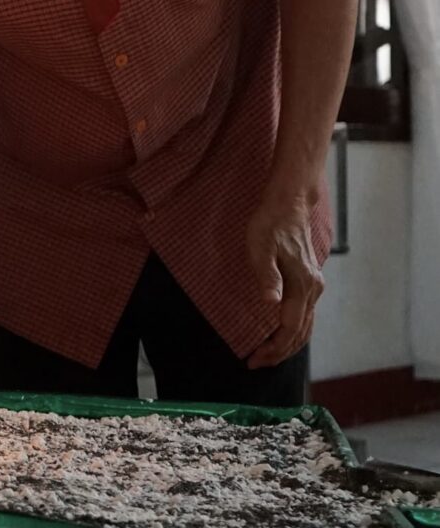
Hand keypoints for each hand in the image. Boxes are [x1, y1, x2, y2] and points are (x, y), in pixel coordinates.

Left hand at [245, 194, 324, 369]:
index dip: (273, 348)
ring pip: (306, 327)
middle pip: (300, 333)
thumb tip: (270, 303)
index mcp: (302, 285)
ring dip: (288, 345)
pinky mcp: (310, 282)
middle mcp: (313, 290)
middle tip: (256, 363)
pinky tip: (280, 334)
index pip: (289, 328)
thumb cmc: (271, 224)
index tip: (254, 359)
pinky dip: (294, 332)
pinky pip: (305, 316)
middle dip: (279, 353)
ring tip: (267, 356)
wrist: (290, 205)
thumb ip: (266, 274)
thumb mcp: (261, 246)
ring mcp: (314, 287)